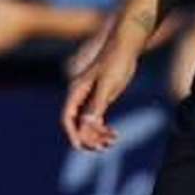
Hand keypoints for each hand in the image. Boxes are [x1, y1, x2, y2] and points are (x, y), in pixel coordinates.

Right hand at [60, 15, 146, 149]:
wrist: (126, 47)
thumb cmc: (116, 62)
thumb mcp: (108, 85)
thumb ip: (97, 105)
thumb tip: (87, 125)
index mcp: (76, 91)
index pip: (67, 118)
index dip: (72, 134)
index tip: (81, 147)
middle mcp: (79, 96)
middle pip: (77, 124)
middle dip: (89, 137)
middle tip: (104, 146)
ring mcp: (89, 98)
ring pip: (88, 123)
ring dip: (97, 135)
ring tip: (113, 141)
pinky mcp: (100, 98)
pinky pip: (97, 118)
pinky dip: (103, 128)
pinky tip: (114, 134)